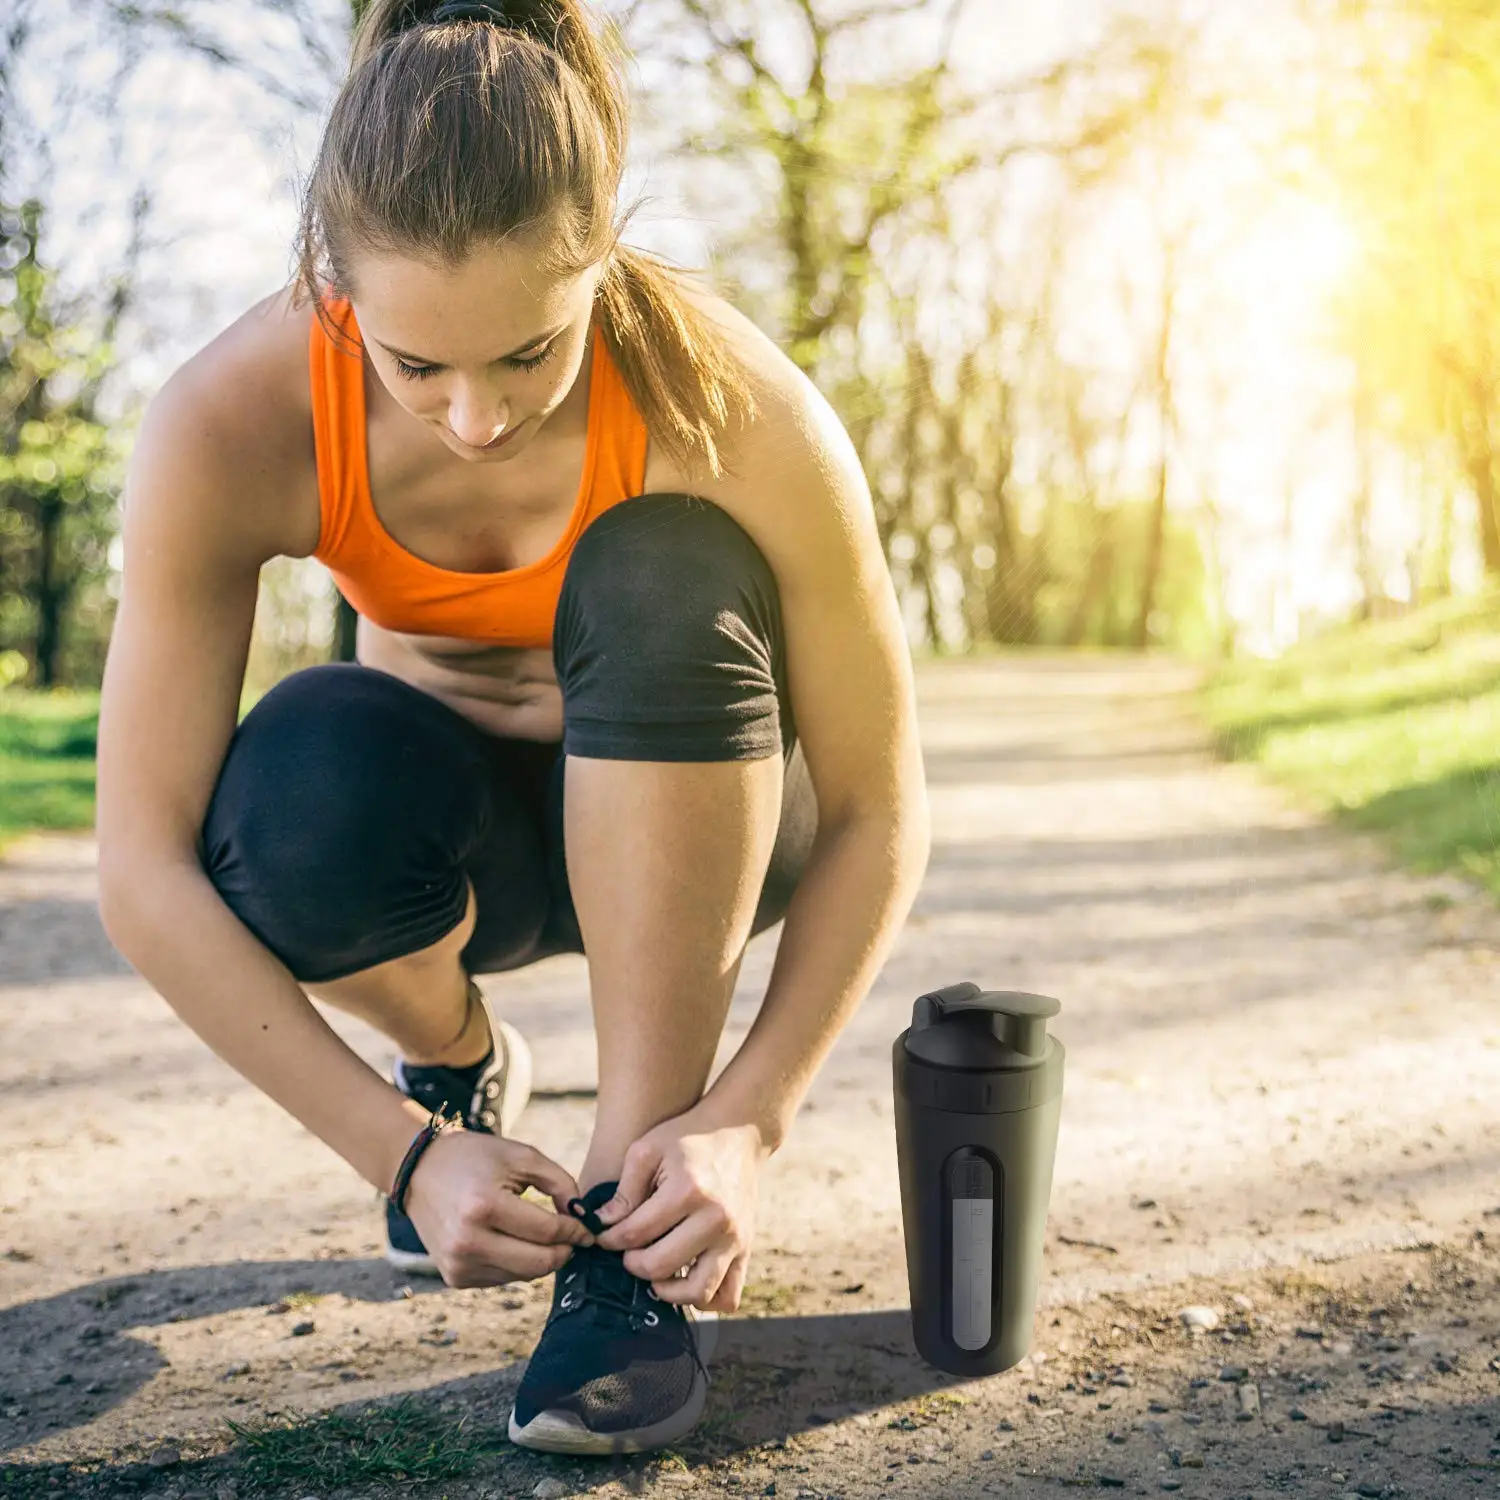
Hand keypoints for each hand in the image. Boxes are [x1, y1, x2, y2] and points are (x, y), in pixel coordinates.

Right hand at [404, 1130, 595, 1288]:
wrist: (419, 1172)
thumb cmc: (476, 1158)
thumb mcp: (522, 1156)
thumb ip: (560, 1183)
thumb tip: (583, 1218)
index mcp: (484, 1206)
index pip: (546, 1231)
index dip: (575, 1230)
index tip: (587, 1227)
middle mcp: (467, 1241)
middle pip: (539, 1263)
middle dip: (565, 1251)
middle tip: (574, 1237)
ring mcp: (458, 1264)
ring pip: (524, 1275)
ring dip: (542, 1259)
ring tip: (544, 1234)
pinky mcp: (454, 1277)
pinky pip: (503, 1278)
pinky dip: (518, 1264)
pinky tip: (515, 1241)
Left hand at [591, 1107, 766, 1311]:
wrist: (738, 1131)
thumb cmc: (687, 1136)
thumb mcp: (648, 1149)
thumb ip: (624, 1190)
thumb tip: (601, 1226)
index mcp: (687, 1191)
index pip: (636, 1233)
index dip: (610, 1239)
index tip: (605, 1236)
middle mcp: (715, 1219)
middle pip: (660, 1265)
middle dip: (633, 1263)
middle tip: (627, 1252)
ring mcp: (735, 1237)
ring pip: (697, 1291)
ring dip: (668, 1291)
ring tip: (655, 1271)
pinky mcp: (747, 1248)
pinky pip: (728, 1296)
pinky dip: (705, 1300)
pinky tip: (685, 1280)